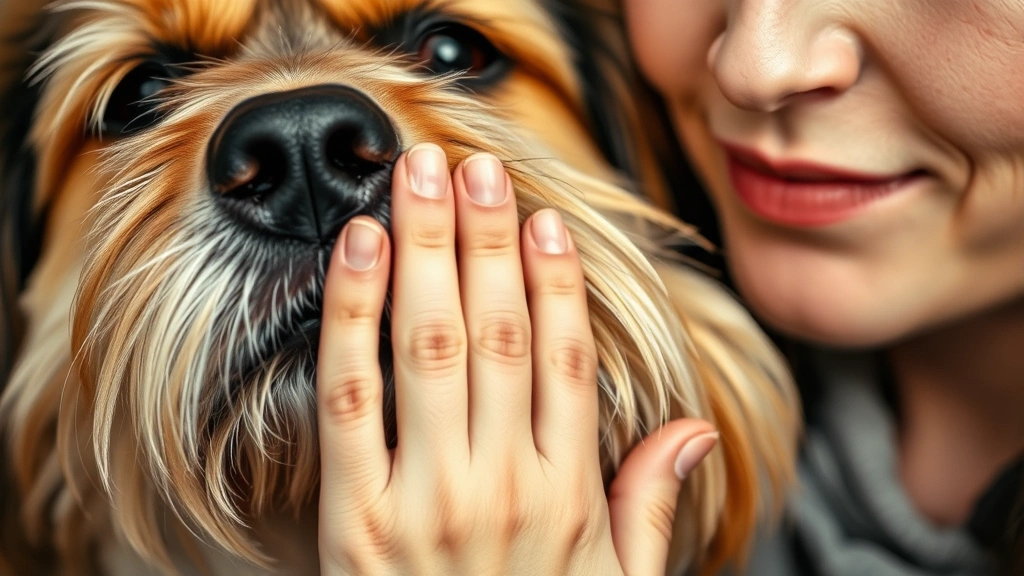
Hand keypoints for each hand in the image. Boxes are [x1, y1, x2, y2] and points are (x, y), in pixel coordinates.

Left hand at [316, 143, 717, 574]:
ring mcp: (428, 499)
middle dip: (485, 240)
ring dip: (427, 250)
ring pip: (432, 348)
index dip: (555, 284)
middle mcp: (503, 487)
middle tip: (475, 165)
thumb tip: (699, 430)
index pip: (563, 363)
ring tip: (421, 177)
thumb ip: (650, 504)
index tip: (546, 221)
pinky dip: (353, 316)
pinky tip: (360, 250)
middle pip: (497, 335)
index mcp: (568, 496)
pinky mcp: (357, 520)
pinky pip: (353, 398)